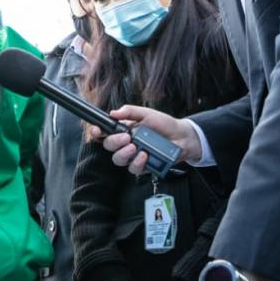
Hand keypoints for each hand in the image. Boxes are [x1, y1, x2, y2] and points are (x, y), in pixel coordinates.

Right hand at [87, 105, 201, 174]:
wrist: (182, 136)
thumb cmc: (164, 124)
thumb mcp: (146, 113)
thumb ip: (130, 111)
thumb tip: (113, 113)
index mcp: (123, 130)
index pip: (104, 132)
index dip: (97, 132)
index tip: (97, 130)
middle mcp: (125, 144)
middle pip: (109, 146)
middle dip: (114, 142)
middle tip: (126, 137)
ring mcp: (133, 156)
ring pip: (118, 160)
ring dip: (123, 153)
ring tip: (135, 147)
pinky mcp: (143, 166)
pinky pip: (133, 169)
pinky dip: (137, 162)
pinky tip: (145, 155)